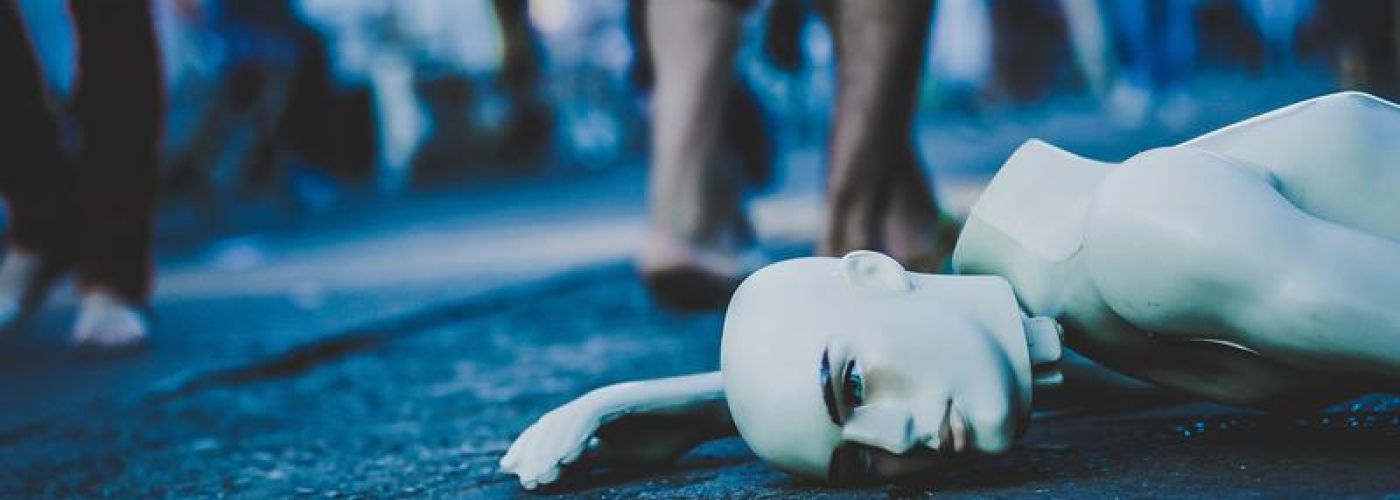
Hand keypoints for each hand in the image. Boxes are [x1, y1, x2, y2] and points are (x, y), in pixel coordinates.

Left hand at [499, 384, 721, 489]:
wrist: (703, 416)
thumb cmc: (668, 436)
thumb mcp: (621, 456)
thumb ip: (590, 458)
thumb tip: (556, 471)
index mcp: (591, 416)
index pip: (552, 430)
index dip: (530, 450)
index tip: (515, 474)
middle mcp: (594, 403)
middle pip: (551, 424)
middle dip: (533, 453)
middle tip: (524, 482)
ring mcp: (607, 397)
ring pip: (565, 420)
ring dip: (549, 450)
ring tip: (539, 477)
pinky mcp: (621, 397)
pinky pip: (589, 417)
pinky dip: (574, 437)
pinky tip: (564, 460)